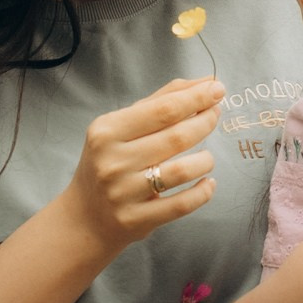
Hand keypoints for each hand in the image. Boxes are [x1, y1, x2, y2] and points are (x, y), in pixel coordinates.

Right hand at [62, 79, 224, 260]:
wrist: (85, 216)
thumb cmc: (108, 162)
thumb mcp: (120, 127)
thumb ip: (159, 102)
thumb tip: (204, 82)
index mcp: (107, 131)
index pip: (162, 110)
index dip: (195, 98)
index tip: (217, 89)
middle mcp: (112, 161)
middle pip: (175, 137)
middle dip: (205, 122)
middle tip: (216, 115)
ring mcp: (123, 193)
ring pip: (181, 171)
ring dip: (205, 160)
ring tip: (207, 157)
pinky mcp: (136, 219)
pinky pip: (181, 204)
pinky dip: (203, 192)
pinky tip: (208, 183)